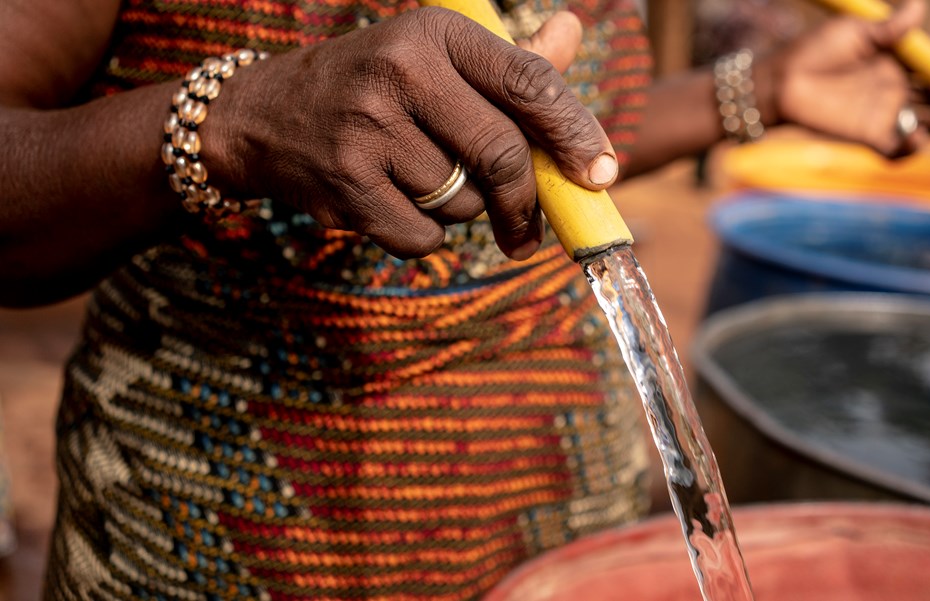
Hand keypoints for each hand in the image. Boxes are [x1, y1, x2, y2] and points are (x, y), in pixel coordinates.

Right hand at [206, 7, 613, 259]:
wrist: (264, 115)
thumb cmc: (373, 87)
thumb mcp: (433, 57)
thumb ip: (507, 60)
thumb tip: (573, 32)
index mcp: (435, 33)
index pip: (527, 82)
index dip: (574, 133)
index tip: (602, 175)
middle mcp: (401, 70)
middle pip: (500, 153)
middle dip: (525, 201)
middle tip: (530, 231)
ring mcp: (368, 127)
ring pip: (461, 202)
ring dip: (459, 212)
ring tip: (419, 184)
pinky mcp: (345, 181)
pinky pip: (422, 237)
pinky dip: (422, 238)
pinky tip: (394, 206)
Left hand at [757, 0, 929, 156]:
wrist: (781, 82)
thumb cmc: (813, 50)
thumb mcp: (854, 33)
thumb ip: (888, 29)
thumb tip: (920, 8)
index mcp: (894, 60)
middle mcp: (894, 88)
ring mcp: (883, 114)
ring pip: (925, 123)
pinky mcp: (868, 137)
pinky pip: (897, 150)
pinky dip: (911, 149)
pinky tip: (917, 138)